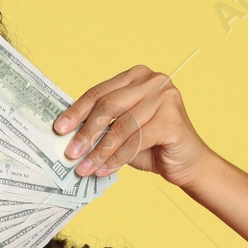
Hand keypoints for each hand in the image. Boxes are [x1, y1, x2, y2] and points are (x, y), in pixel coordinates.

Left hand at [52, 65, 215, 187]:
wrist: (188, 164)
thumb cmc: (153, 146)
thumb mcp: (122, 131)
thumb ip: (102, 125)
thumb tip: (67, 134)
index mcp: (137, 76)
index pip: (100, 92)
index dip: (77, 111)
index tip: (59, 128)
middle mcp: (153, 81)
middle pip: (109, 106)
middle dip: (86, 132)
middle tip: (70, 152)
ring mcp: (165, 98)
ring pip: (121, 126)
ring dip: (99, 151)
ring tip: (84, 168)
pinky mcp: (172, 120)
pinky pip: (136, 140)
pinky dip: (117, 158)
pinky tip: (104, 170)